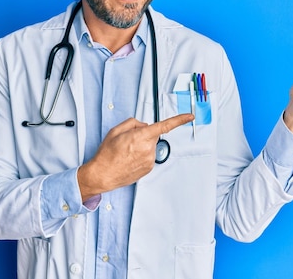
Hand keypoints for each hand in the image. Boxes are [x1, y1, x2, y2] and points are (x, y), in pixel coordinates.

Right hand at [77, 113, 193, 200]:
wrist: (103, 175)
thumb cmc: (107, 154)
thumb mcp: (115, 131)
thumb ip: (133, 123)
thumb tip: (144, 126)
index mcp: (140, 137)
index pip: (164, 126)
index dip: (179, 120)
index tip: (189, 116)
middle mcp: (148, 149)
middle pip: (153, 135)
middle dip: (144, 135)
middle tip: (128, 141)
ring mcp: (150, 160)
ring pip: (150, 146)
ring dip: (142, 146)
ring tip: (127, 153)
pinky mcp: (149, 168)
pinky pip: (149, 156)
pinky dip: (141, 155)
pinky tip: (130, 159)